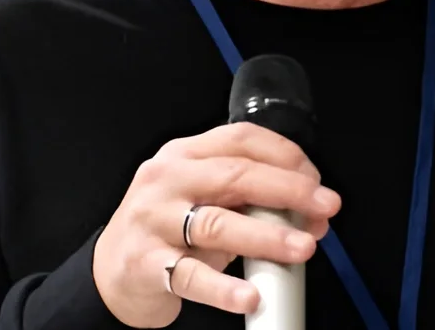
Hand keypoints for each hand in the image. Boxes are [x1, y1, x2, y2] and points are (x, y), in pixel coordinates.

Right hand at [92, 122, 341, 327]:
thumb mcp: (201, 198)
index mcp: (185, 154)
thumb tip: (308, 213)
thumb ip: (246, 198)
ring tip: (301, 247)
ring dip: (267, 235)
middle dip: (288, 190)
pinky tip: (251, 295)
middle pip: (234, 176)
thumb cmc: (167, 228)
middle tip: (323, 207)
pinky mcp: (147, 264)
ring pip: (217, 223)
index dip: (285, 156)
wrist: (111, 271)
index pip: (241, 140)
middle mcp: (168, 180)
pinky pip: (191, 276)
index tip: (315, 179)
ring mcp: (154, 221)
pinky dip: (224, 289)